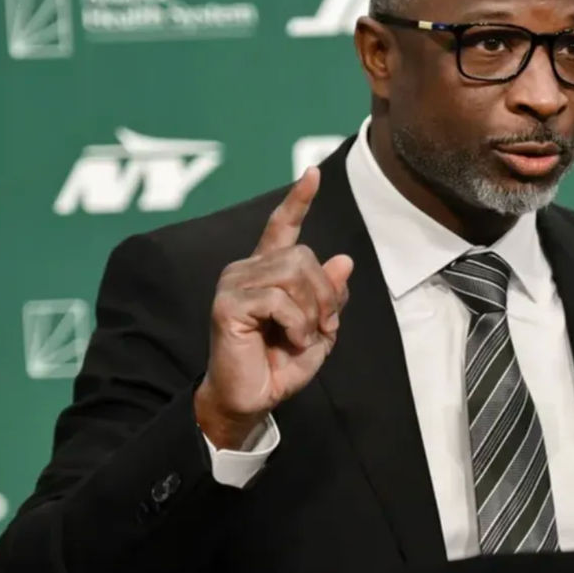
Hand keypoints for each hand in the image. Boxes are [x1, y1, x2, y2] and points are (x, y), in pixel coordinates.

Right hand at [195, 167, 352, 449]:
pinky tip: (290, 341)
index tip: (313, 172)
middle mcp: (247, 268)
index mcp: (267, 270)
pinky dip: (297, 324)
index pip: (283, 226)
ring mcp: (234, 283)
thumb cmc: (280, 365)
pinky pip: (280, 299)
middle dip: (325, 293)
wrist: (251, 400)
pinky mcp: (228, 303)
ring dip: (311, 312)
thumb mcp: (319, 329)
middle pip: (304, 256)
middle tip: (322, 326)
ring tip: (303, 337)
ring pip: (295, 273)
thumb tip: (344, 259)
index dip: (298, 199)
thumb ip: (331, 295)